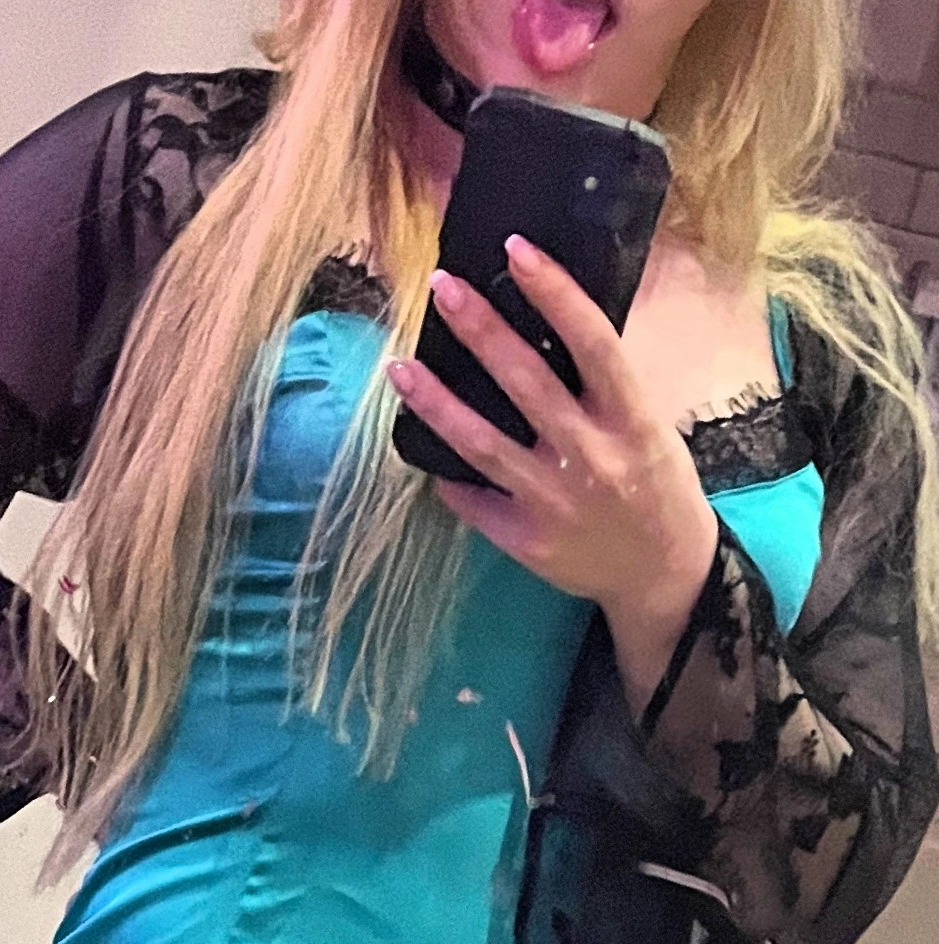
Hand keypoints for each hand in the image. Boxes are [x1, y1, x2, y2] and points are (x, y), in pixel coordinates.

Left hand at [387, 236, 719, 718]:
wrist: (662, 574)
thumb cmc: (654, 484)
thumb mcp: (646, 425)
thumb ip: (604, 384)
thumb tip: (547, 319)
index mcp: (631, 420)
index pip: (592, 342)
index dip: (554, 292)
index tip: (515, 249)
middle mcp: (592, 458)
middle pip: (526, 382)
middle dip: (479, 330)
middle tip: (441, 288)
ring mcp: (555, 502)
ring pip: (482, 443)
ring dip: (436, 402)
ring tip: (399, 367)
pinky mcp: (528, 541)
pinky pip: (474, 498)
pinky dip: (446, 473)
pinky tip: (420, 444)